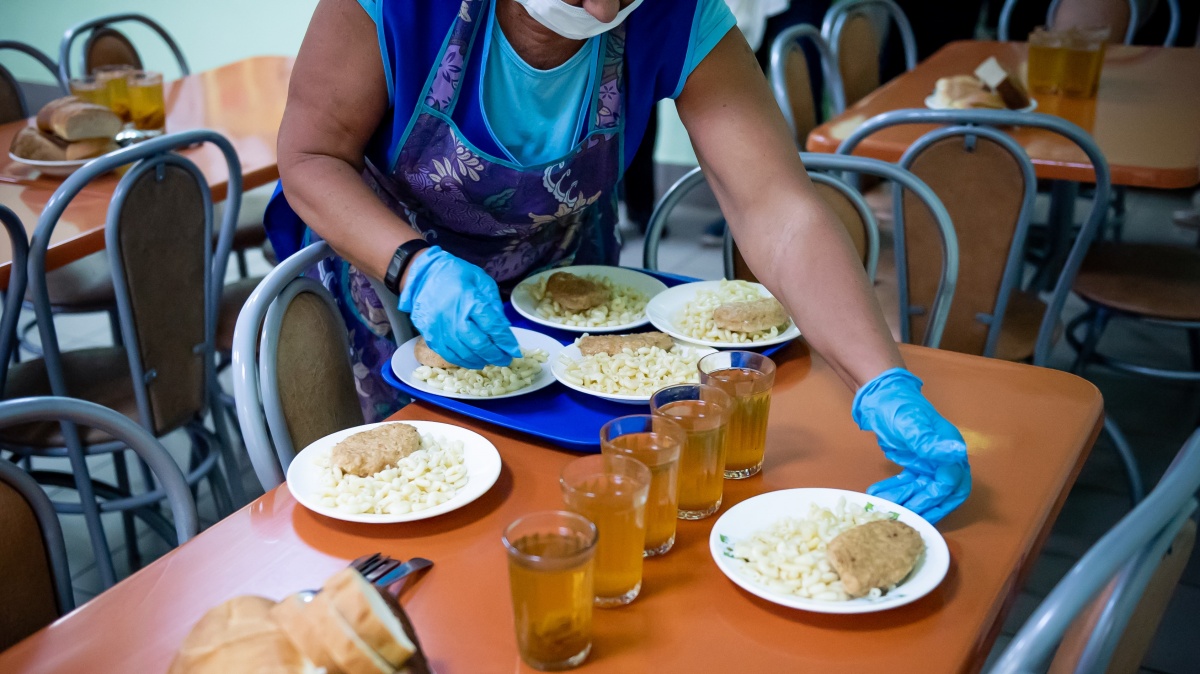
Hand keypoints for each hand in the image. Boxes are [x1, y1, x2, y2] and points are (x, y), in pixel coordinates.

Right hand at [396, 246, 521, 368]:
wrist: (422, 275)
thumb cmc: (455, 274)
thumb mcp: (480, 280)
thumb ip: (493, 303)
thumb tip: (504, 327)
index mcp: (469, 300)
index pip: (492, 326)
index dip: (505, 341)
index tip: (515, 350)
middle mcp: (453, 317)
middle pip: (478, 343)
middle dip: (495, 355)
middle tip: (506, 359)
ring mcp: (439, 328)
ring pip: (463, 353)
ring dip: (481, 360)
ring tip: (492, 361)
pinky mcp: (429, 335)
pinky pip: (448, 354)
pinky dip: (463, 361)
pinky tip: (473, 361)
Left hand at [852, 368, 970, 523]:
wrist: (880, 397)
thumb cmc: (898, 406)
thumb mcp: (911, 425)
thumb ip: (931, 443)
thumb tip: (959, 452)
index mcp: (949, 448)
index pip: (950, 482)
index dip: (934, 497)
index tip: (916, 507)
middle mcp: (945, 457)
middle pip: (943, 493)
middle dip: (925, 507)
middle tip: (905, 519)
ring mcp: (931, 462)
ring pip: (924, 490)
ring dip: (906, 500)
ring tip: (882, 506)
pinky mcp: (917, 465)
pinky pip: (911, 484)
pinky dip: (898, 491)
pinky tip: (879, 495)